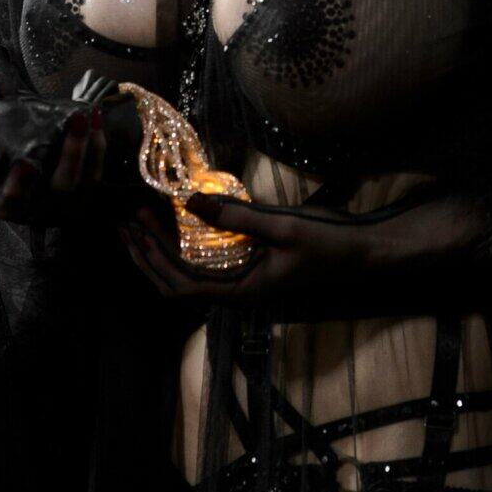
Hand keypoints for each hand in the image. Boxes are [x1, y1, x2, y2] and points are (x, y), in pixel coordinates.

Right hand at [0, 65, 108, 225]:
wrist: (56, 164)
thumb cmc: (21, 142)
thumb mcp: (6, 120)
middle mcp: (13, 201)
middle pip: (10, 202)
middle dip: (19, 186)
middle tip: (28, 163)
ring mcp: (46, 205)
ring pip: (60, 188)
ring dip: (72, 153)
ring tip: (80, 117)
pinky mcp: (78, 202)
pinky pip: (90, 178)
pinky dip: (95, 149)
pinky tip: (95, 119)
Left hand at [118, 186, 491, 319]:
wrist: (365, 253)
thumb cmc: (329, 245)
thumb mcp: (283, 227)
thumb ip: (236, 214)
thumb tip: (189, 200)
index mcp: (242, 291)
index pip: (181, 285)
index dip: (152, 260)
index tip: (135, 228)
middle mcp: (238, 290)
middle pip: (177, 282)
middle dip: (147, 254)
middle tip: (126, 220)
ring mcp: (244, 279)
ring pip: (189, 272)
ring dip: (162, 248)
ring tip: (142, 218)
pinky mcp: (252, 265)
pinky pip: (208, 260)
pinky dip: (186, 242)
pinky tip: (179, 218)